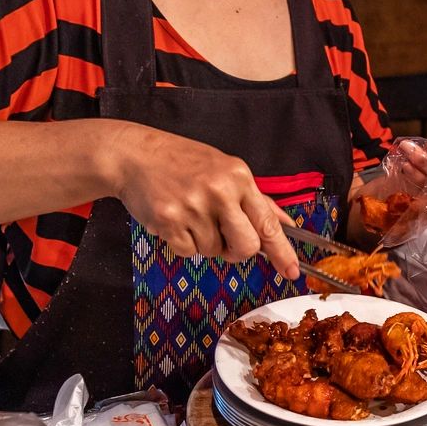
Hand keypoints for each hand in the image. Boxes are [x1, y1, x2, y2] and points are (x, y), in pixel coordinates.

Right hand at [103, 125, 298, 277]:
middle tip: (223, 238)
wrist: (134, 155)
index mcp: (238, 177)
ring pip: (213, 252)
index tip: (292, 270)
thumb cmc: (180, 162)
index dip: (282, 251)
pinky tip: (175, 220)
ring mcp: (193, 206)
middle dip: (237, 251)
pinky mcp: (169, 221)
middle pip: (246, 246)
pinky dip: (182, 243)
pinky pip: (188, 252)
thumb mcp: (224, 170)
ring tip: (190, 215)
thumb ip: (256, 199)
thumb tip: (284, 222)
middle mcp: (219, 191)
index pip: (267, 222)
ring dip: (203, 242)